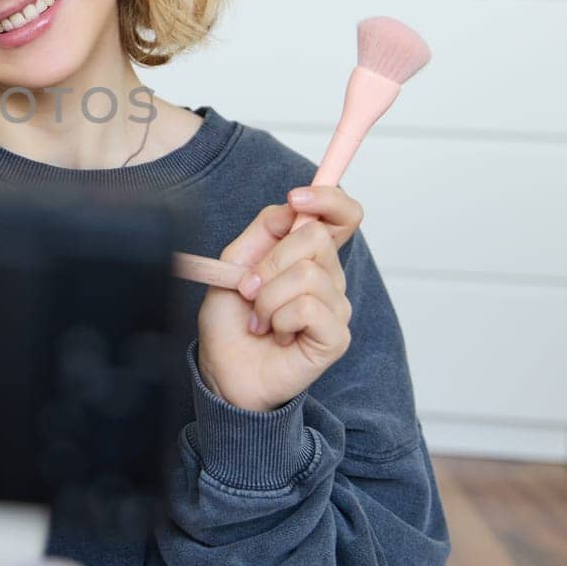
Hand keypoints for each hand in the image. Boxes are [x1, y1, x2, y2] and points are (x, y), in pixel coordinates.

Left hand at [195, 186, 362, 411]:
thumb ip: (265, 228)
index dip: (329, 198)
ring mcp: (336, 306)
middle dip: (270, 262)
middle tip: (250, 289)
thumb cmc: (232, 318)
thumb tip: (293, 207)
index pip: (344, 215)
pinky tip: (275, 335)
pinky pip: (308, 308)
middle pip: (316, 237)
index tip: (297, 198)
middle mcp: (329, 277)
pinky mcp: (336, 336)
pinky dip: (278, 320)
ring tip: (259, 319)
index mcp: (309, 255)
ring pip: (307, 275)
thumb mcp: (235, 262)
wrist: (223, 367)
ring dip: (267, 298)